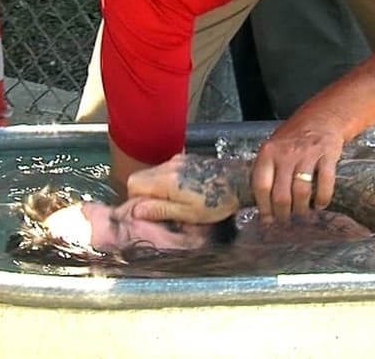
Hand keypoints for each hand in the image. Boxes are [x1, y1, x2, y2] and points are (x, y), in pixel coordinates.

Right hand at [125, 154, 241, 223]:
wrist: (241, 181)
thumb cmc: (219, 202)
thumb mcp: (190, 214)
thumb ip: (161, 210)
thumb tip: (136, 211)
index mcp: (167, 180)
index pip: (133, 185)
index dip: (137, 201)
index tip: (151, 212)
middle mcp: (168, 165)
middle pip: (140, 178)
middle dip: (146, 195)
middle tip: (164, 209)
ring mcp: (177, 160)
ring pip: (152, 175)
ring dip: (157, 189)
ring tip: (176, 201)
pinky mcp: (184, 160)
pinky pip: (165, 171)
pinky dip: (167, 183)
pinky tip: (184, 191)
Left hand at [252, 118, 344, 223]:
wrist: (320, 118)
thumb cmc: (292, 138)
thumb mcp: (272, 149)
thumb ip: (266, 171)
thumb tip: (262, 205)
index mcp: (267, 153)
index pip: (260, 186)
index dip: (263, 207)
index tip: (267, 220)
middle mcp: (285, 154)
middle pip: (280, 194)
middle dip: (282, 213)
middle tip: (285, 220)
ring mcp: (307, 154)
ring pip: (301, 192)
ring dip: (301, 209)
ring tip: (301, 213)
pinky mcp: (327, 156)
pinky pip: (325, 183)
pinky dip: (323, 198)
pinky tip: (320, 205)